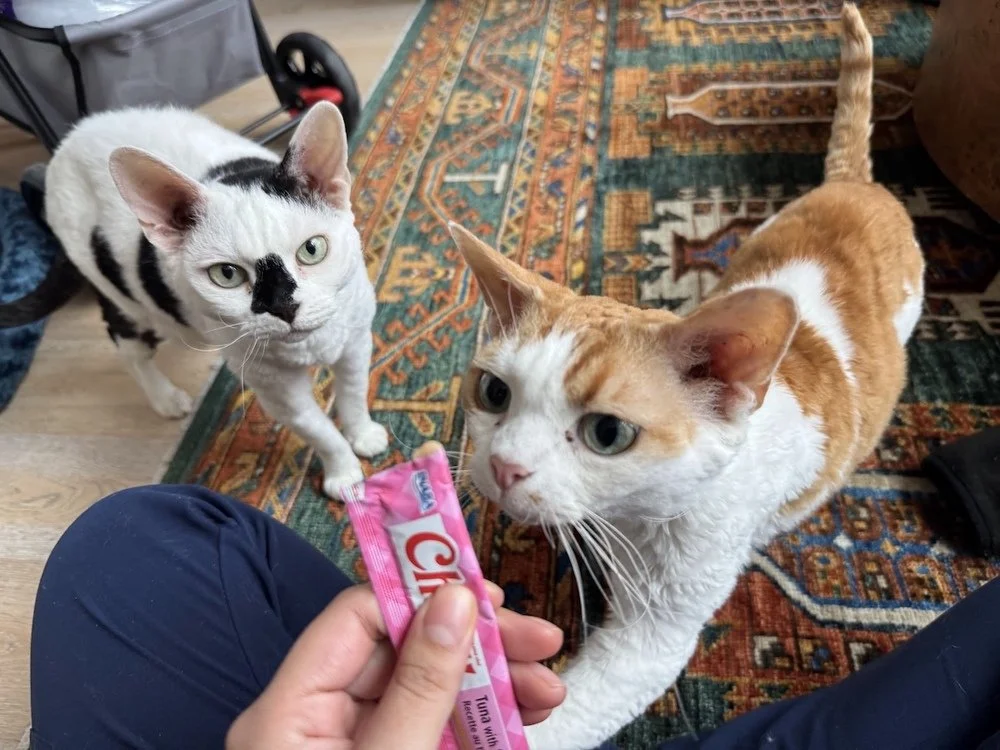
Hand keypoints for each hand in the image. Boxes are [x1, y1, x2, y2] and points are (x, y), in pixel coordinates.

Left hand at [227, 581, 564, 748]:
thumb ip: (420, 686)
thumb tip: (455, 601)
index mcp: (290, 710)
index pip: (359, 618)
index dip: (423, 593)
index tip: (490, 595)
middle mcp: (318, 722)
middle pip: (402, 652)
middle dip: (475, 645)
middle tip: (541, 644)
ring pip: (426, 694)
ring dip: (490, 687)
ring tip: (550, 694)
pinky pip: (433, 735)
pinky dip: (478, 729)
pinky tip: (521, 726)